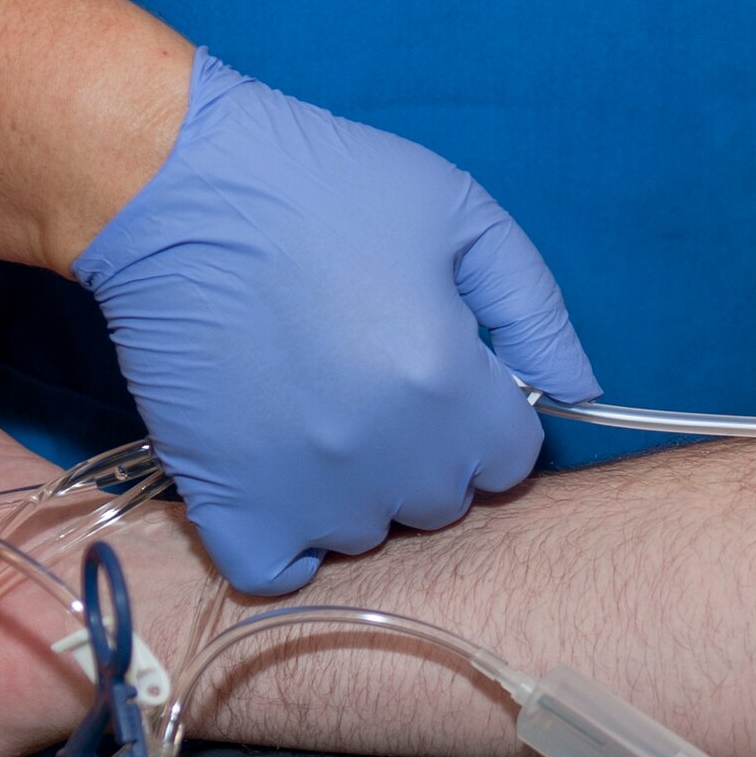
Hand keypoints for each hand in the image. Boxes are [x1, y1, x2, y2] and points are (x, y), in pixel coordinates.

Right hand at [74, 51, 599, 595]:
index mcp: (448, 384)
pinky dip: (287, 542)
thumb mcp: (459, 214)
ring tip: (322, 414)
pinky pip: (277, 571)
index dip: (487, 417)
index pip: (512, 461)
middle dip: (429, 453)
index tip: (448, 379)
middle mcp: (385, 453)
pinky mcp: (228, 498)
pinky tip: (285, 485)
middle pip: (445, 502)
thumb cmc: (322, 185)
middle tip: (377, 383)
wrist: (176, 188)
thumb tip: (579, 389)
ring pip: (368, 534)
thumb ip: (534, 310)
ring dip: (359, 492)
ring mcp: (303, 485)